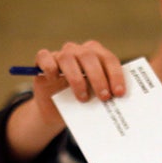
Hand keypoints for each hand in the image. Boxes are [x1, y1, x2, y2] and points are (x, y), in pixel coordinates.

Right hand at [6, 41, 126, 161]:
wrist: (57, 111)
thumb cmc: (82, 101)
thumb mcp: (95, 97)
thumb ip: (104, 92)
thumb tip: (117, 99)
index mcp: (96, 54)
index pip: (108, 59)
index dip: (115, 75)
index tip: (119, 93)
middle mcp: (78, 51)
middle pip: (89, 57)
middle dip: (98, 78)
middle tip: (104, 97)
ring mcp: (60, 54)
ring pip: (68, 58)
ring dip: (77, 79)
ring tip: (83, 98)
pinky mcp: (42, 61)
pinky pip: (44, 57)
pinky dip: (50, 68)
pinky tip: (54, 79)